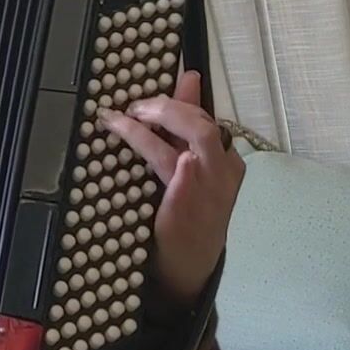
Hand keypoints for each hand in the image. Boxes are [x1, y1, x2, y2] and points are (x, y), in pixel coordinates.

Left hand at [98, 71, 243, 305]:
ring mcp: (207, 189)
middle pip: (201, 125)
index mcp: (226, 164)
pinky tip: (156, 146)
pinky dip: (168, 157)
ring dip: (151, 124)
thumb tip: (189, 79)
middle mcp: (222, 172)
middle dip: (166, 108)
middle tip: (134, 106)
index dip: (183, 99)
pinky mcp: (186, 205)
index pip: (206, 120)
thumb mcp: (193, 168)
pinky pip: (178, 172)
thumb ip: (187, 126)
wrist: (189, 270)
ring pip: (190, 142)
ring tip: (122, 119)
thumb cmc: (190, 216)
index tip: (162, 85)